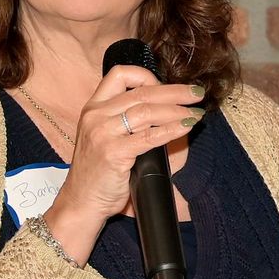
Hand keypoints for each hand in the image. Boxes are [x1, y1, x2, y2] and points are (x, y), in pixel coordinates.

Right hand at [39, 66, 203, 263]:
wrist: (81, 203)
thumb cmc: (98, 174)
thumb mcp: (105, 138)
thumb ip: (126, 122)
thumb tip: (167, 110)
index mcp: (93, 108)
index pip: (119, 75)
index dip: (147, 76)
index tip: (167, 86)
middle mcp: (95, 116)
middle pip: (141, 93)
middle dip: (174, 91)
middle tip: (197, 94)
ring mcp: (103, 134)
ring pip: (147, 111)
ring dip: (177, 110)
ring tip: (195, 113)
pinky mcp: (113, 153)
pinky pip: (150, 136)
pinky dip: (172, 129)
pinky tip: (186, 127)